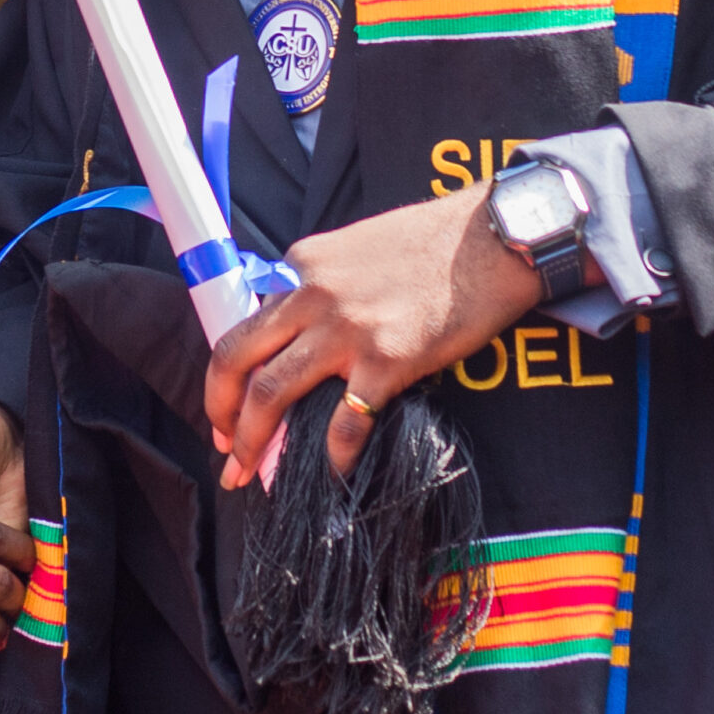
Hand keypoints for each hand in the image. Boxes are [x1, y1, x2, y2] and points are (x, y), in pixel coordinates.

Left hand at [205, 186, 545, 486]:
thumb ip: (319, 286)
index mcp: (302, 266)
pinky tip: (335, 475)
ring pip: (272, 392)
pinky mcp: (388, 359)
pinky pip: (346, 423)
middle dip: (220, 411)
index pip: (246, 324)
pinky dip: (334, 457)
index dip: (226, 374)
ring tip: (248, 472)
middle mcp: (312, 295)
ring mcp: (346, 329)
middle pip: (236, 359)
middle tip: (223, 449)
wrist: (493, 238)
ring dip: (252, 441)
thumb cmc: (432, 241)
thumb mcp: (354, 249)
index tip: (224, 407)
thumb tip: (298, 335)